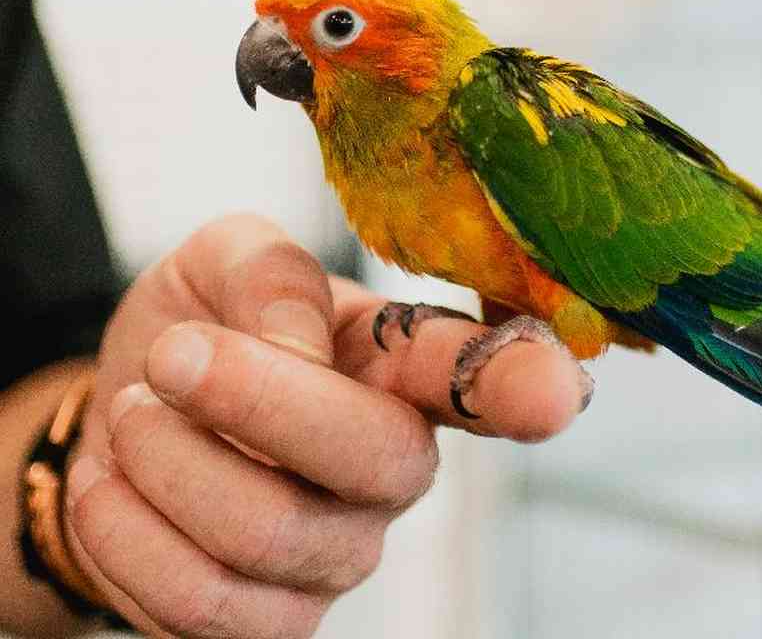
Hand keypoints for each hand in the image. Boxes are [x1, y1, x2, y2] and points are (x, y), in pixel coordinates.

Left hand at [63, 214, 586, 637]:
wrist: (131, 407)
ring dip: (167, 463)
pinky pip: (203, 606)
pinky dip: (127, 534)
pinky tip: (111, 484)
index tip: (551, 392)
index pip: (486, 378)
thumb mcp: (228, 256)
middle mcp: (396, 465)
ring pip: (268, 533)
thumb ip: (272, 273)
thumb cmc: (206, 322)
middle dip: (253, 401)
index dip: (526, 386)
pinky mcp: (274, 619)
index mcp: (404, 366)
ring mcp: (342, 550)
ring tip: (134, 411)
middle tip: (172, 354)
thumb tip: (294, 350)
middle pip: (371, 457)